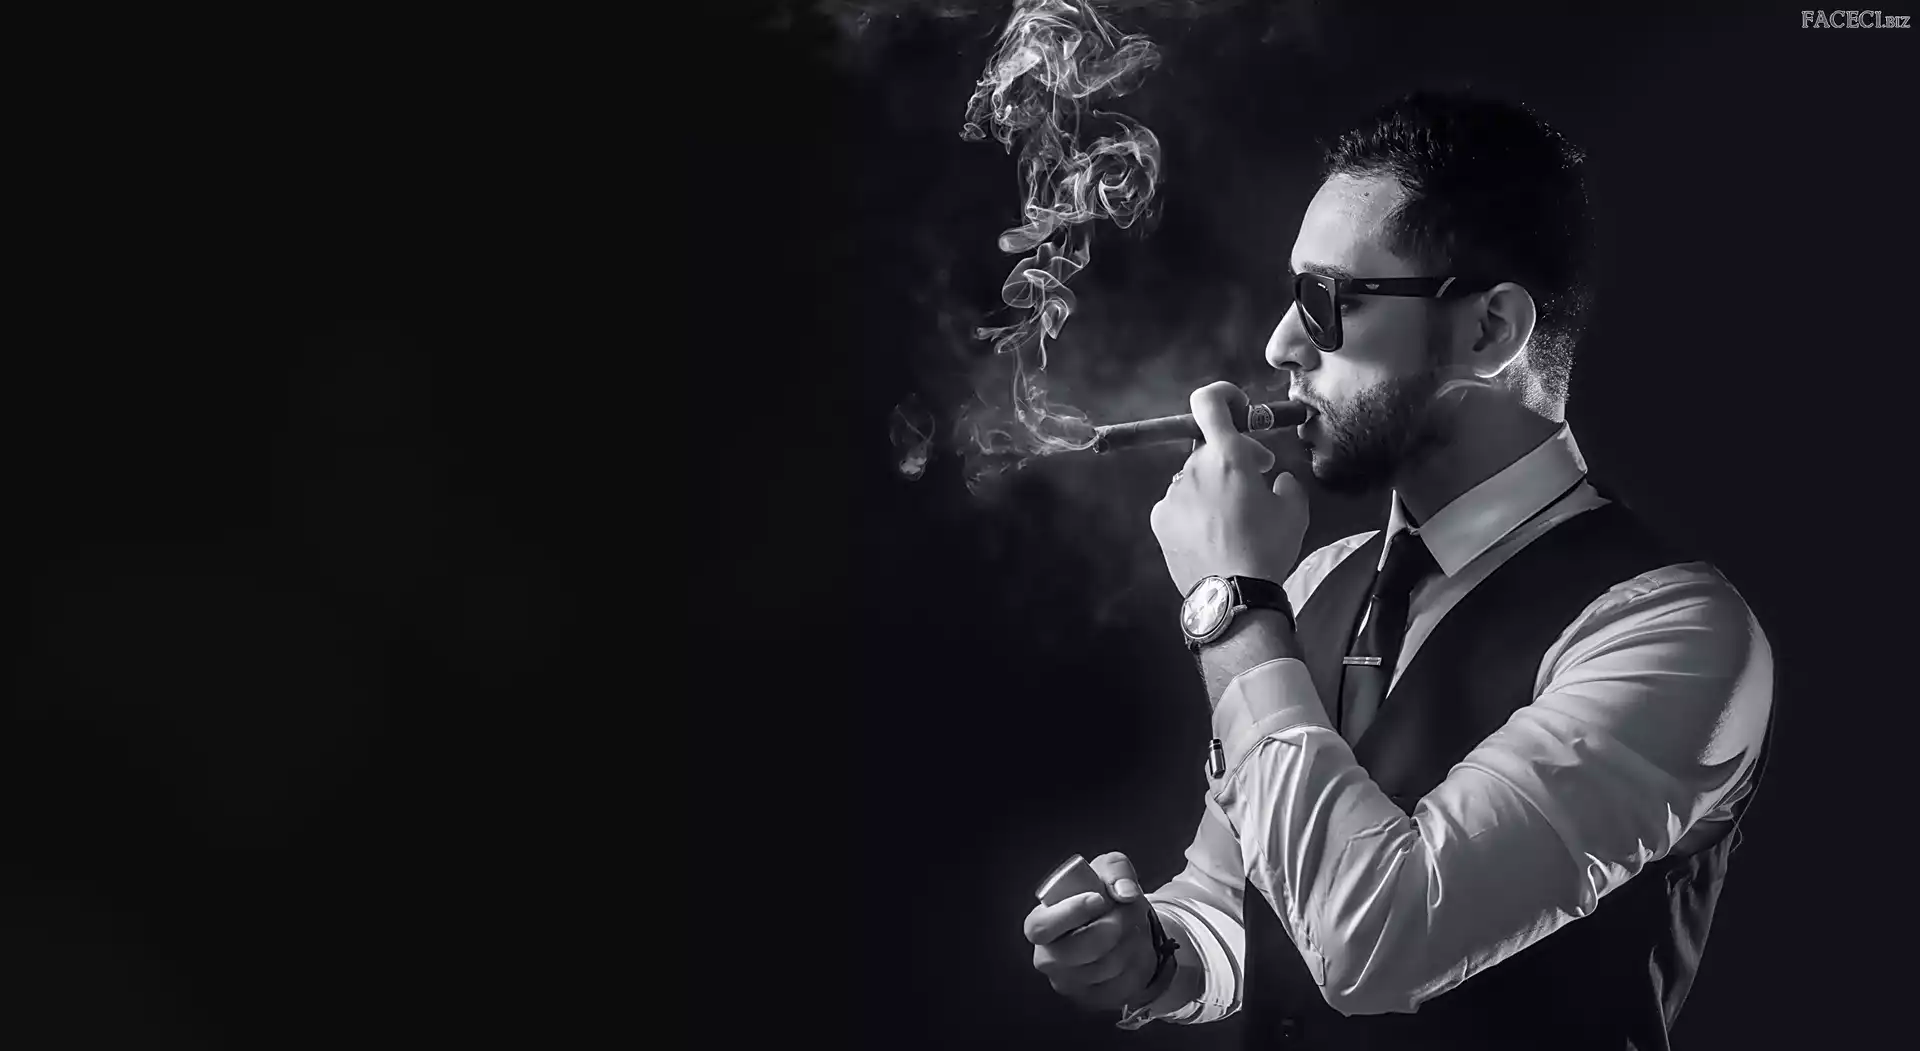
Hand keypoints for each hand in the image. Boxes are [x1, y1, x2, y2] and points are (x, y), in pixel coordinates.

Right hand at [1024, 851, 1158, 1012]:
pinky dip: (1138, 963)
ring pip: (1106, 966)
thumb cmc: (1107, 899)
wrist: (1128, 931)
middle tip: (1129, 911)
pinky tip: (1135, 950)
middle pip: (1076, 950)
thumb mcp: (1109, 870)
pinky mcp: (1094, 1000)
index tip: (1099, 899)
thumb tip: (1125, 893)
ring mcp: (1070, 984)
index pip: (1040, 927)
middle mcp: (1048, 958)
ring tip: (1133, 928)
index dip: (1069, 913)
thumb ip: (1116, 870)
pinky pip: (1123, 985)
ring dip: (1130, 942)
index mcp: (1040, 925)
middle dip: (1112, 927)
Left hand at [1150, 381, 1309, 595]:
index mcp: (1226, 456)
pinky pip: (1179, 504)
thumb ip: (1286, 483)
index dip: (1222, 396)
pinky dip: (1194, 511)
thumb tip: (1275, 481)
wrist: (1233, 595)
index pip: (1209, 402)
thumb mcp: (1295, 510)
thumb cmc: (1267, 547)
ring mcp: (1171, 494)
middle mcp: (1192, 468)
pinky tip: (1211, 535)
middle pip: (1210, 449)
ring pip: (1195, 479)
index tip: (1239, 408)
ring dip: (1213, 488)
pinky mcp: (1159, 519)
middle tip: (1255, 481)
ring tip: (1233, 520)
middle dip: (1233, 458)